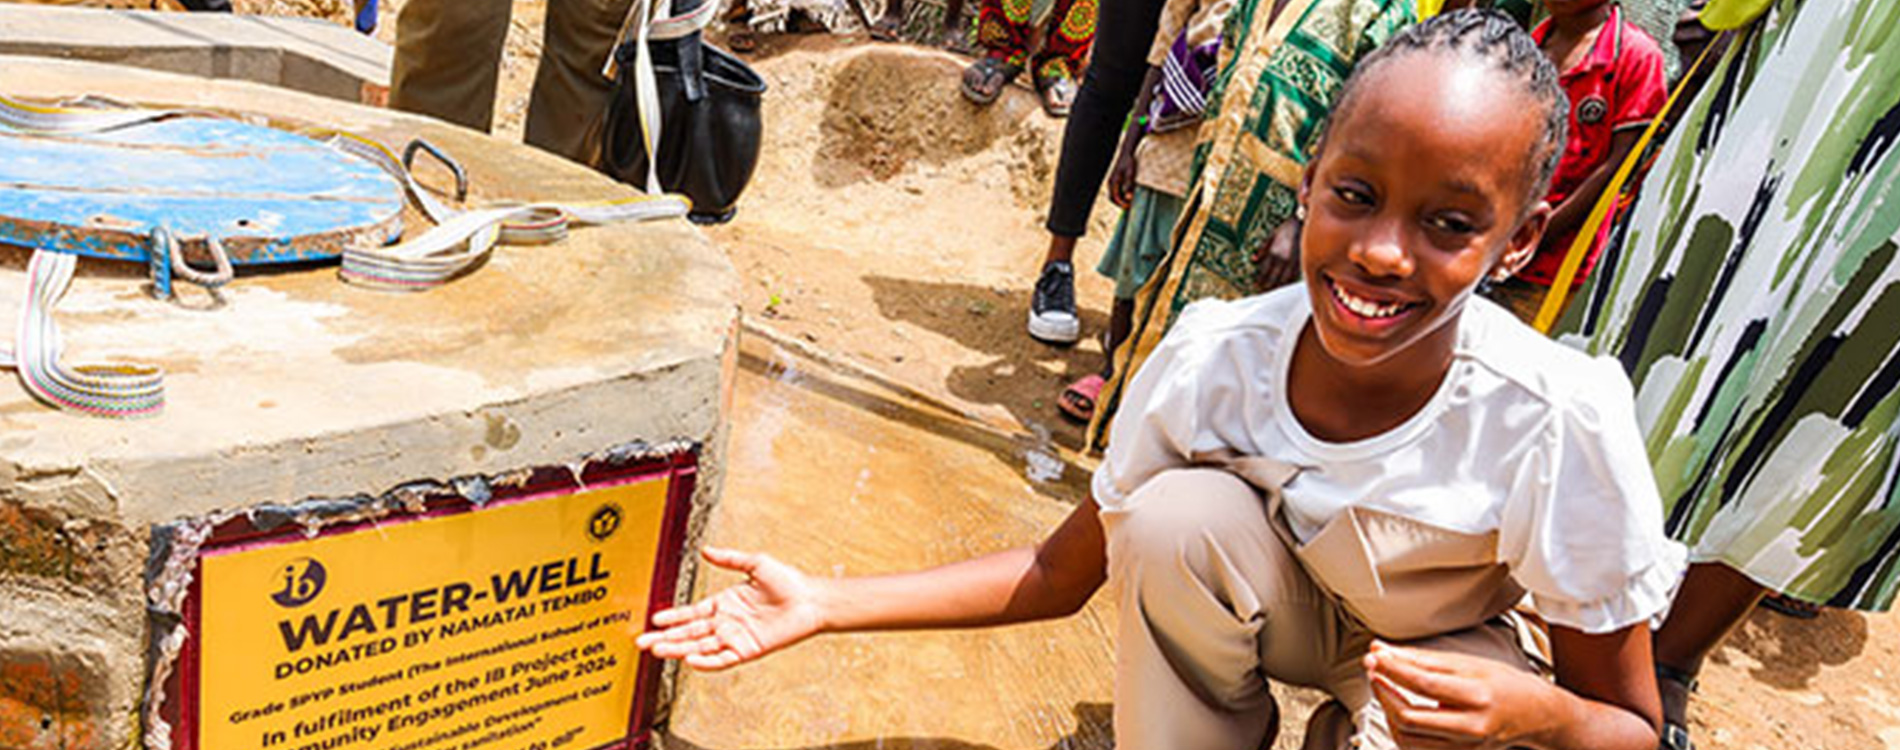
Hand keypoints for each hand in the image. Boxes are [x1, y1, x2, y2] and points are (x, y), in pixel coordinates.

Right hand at [635, 547, 826, 670]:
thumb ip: (729, 559)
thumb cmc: (788, 581)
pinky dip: (705, 661)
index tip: (653, 619)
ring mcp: (735, 638)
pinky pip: (722, 659)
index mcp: (724, 604)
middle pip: (689, 633)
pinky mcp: (747, 650)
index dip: (672, 617)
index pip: (691, 613)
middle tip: (642, 642)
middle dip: (665, 637)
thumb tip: (706, 550)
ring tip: (657, 651)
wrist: (810, 599)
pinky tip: (689, 659)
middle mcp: (726, 623)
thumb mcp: (755, 564)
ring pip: (700, 647)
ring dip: (678, 649)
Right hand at [1107, 136, 1141, 208]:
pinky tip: (1129, 194)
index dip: (1121, 204)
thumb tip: (1129, 198)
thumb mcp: (1131, 174)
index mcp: (1113, 181)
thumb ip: (1129, 186)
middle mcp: (1110, 182)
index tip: (1129, 207)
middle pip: (1112, 198)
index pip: (1114, 197)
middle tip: (1129, 206)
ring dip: (1120, 200)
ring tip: (1130, 201)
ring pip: (1114, 195)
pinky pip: (1116, 191)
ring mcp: (1112, 181)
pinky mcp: (1115, 180)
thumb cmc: (1130, 162)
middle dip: (1120, 203)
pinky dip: (1121, 195)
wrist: (1127, 152)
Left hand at [1251, 217, 1300, 291]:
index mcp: (1274, 253)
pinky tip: (1284, 287)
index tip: (1255, 287)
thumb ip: (1262, 249)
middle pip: (1273, 279)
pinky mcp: (1300, 262)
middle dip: (1267, 287)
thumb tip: (1253, 260)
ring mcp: (1292, 262)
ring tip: (1272, 293)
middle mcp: (1283, 260)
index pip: (1264, 272)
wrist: (1302, 224)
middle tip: (1262, 293)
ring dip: (1277, 287)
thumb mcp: (1271, 236)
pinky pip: (1293, 276)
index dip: (1259, 281)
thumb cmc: (1285, 229)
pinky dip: (1288, 283)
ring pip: (1284, 280)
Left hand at [1364, 641, 1564, 749]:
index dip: (1392, 670)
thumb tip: (1383, 651)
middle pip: (1410, 717)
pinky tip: (1397, 709)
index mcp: (1478, 696)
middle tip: (1374, 672)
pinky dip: (1400, 728)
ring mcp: (1464, 747)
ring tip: (1384, 687)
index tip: (1374, 657)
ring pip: (1407, 737)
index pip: (1424, 683)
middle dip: (1383, 693)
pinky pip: (1416, 747)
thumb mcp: (1468, 663)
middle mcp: (1471, 726)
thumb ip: (1422, 658)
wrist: (1535, 715)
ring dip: (1387, 711)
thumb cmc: (1504, 684)